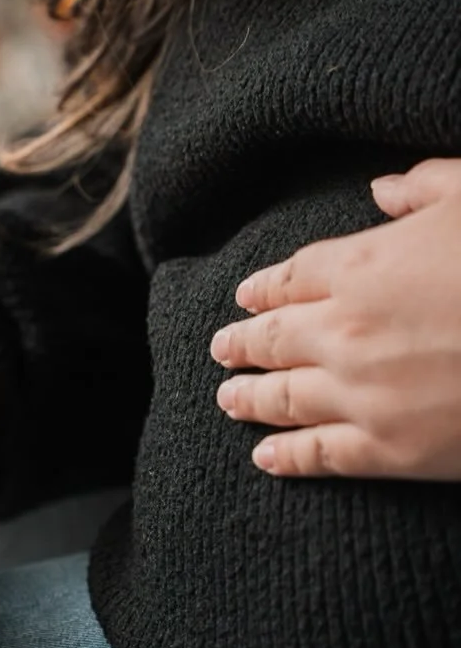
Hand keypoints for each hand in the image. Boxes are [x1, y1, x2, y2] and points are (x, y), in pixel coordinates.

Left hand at [209, 158, 460, 478]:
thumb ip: (425, 189)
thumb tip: (381, 190)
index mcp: (365, 264)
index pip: (293, 276)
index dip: (264, 288)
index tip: (245, 297)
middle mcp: (346, 330)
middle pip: (274, 338)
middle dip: (242, 344)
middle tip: (221, 349)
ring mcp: (361, 393)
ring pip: (283, 398)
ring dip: (249, 398)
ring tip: (228, 398)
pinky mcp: (387, 449)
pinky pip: (320, 455)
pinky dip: (287, 457)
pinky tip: (266, 458)